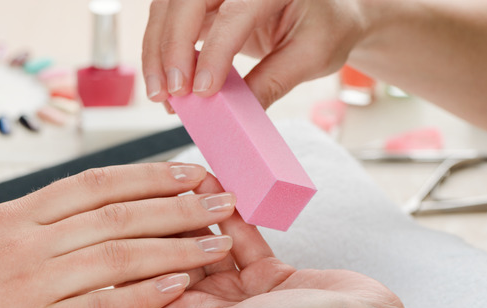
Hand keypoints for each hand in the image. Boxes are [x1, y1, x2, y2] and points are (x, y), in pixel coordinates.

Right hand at [0, 162, 238, 307]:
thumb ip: (30, 225)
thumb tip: (76, 216)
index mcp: (15, 215)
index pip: (94, 184)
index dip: (148, 176)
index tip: (188, 171)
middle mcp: (26, 240)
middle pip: (117, 213)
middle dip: (177, 204)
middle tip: (221, 199)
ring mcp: (31, 282)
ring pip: (119, 254)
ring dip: (175, 247)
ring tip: (217, 243)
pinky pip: (101, 304)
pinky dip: (144, 294)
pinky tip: (178, 287)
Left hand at [98, 174, 404, 307]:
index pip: (145, 287)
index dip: (129, 253)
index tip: (118, 217)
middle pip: (171, 260)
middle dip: (163, 223)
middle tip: (155, 185)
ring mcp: (238, 290)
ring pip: (204, 242)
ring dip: (196, 212)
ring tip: (187, 178)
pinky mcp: (266, 272)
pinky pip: (240, 236)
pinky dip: (233, 213)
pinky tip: (222, 186)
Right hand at [142, 0, 369, 107]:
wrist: (328, 12)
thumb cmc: (327, 27)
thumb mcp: (311, 56)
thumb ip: (272, 82)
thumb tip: (232, 117)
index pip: (235, 12)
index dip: (215, 51)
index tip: (203, 91)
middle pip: (188, 1)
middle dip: (172, 48)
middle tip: (173, 93)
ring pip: (168, 8)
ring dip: (157, 51)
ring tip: (161, 95)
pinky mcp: (203, 1)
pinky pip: (170, 20)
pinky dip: (162, 52)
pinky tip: (165, 85)